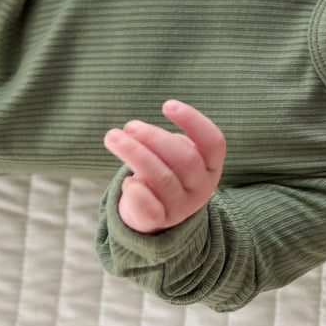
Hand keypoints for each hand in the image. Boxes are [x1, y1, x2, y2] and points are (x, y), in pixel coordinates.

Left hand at [104, 100, 226, 233]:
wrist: (157, 213)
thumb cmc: (166, 171)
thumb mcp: (175, 155)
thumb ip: (163, 142)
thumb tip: (133, 132)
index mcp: (211, 166)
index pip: (213, 142)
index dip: (193, 120)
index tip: (167, 104)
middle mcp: (201, 187)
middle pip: (186, 159)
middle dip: (155, 138)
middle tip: (130, 126)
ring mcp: (183, 206)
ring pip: (163, 178)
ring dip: (135, 155)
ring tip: (113, 138)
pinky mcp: (161, 221)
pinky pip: (151, 209)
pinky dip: (138, 193)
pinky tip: (126, 181)